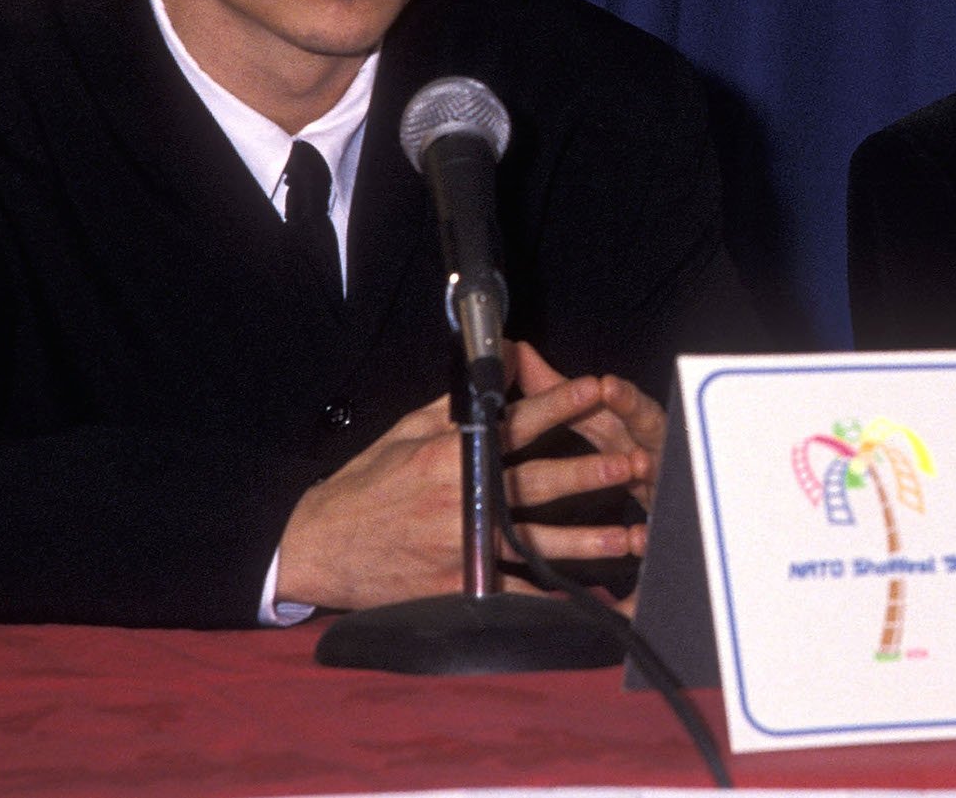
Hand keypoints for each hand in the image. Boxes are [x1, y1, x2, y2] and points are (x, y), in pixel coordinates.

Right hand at [274, 358, 661, 611]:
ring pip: (534, 543)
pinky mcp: (459, 585)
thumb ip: (461, 400)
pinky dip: (550, 598)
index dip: (560, 404)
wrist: (323, 548)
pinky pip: (513, 594)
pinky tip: (585, 598)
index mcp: (448, 456)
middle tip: (632, 463)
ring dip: (585, 540)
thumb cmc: (368, 484)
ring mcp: (461, 548)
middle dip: (589, 472)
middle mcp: (460, 501)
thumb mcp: (408, 430)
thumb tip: (504, 357)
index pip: (516, 424)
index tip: (598, 389)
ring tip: (626, 537)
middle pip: (536, 485)